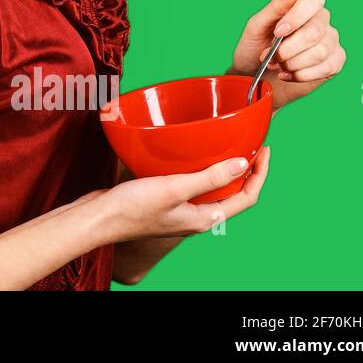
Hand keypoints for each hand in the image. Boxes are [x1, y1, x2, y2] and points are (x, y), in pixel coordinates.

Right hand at [101, 147, 271, 242]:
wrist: (99, 218)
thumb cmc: (132, 209)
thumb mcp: (175, 189)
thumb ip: (209, 178)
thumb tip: (242, 165)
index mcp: (204, 218)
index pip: (246, 197)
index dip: (260, 174)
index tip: (263, 150)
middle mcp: (196, 216)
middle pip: (232, 193)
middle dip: (245, 170)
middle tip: (248, 144)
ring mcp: (180, 209)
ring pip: (211, 189)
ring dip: (221, 168)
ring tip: (224, 145)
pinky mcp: (164, 200)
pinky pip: (190, 184)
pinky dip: (197, 169)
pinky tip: (188, 155)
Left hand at [231, 0, 345, 110]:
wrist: (254, 77)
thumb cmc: (255, 47)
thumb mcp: (257, 26)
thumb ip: (276, 6)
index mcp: (302, 6)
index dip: (297, 16)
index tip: (278, 32)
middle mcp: (321, 21)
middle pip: (314, 32)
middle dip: (288, 49)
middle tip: (271, 56)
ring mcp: (331, 41)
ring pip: (320, 51)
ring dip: (292, 63)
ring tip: (277, 65)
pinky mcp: (335, 62)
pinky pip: (326, 67)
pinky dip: (302, 74)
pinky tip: (288, 74)